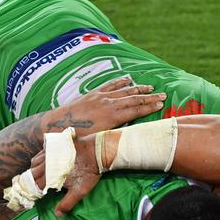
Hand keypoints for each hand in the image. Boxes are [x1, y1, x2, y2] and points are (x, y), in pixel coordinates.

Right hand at [30, 134, 100, 215]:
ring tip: (41, 173)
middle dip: (31, 180)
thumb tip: (57, 215)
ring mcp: (49, 151)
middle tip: (36, 184)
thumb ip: (67, 203)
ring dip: (35, 168)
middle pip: (31, 172)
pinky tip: (47, 159)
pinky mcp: (54, 143)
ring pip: (35, 160)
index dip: (34, 191)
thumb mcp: (80, 191)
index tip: (36, 195)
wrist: (97, 151)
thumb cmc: (89, 172)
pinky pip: (42, 150)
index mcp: (49, 175)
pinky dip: (42, 156)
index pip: (35, 185)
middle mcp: (46, 162)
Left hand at [50, 77, 165, 136]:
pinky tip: (128, 79)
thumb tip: (128, 138)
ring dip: (138, 88)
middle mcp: (108, 104)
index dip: (149, 107)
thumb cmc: (77, 137)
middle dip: (149, 97)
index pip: (135, 110)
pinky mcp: (93, 94)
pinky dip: (121, 82)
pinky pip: (110, 85)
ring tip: (151, 87)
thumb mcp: (99, 140)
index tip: (161, 104)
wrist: (56, 125)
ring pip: (124, 90)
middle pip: (133, 99)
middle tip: (163, 95)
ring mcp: (101, 97)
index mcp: (112, 117)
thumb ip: (114, 137)